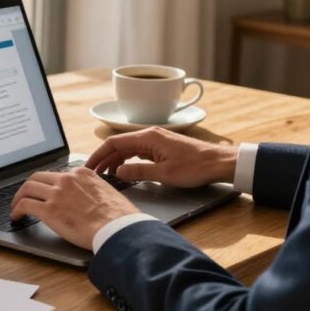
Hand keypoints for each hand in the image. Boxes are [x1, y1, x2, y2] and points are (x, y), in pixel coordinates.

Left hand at [9, 167, 138, 249]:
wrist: (118, 228)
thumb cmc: (118, 217)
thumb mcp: (106, 192)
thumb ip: (90, 190)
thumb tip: (84, 199)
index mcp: (82, 173)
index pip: (56, 174)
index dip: (45, 183)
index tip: (42, 190)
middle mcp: (67, 179)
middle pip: (37, 177)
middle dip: (28, 187)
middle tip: (23, 196)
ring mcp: (56, 193)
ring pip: (27, 188)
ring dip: (18, 198)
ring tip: (16, 207)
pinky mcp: (49, 210)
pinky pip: (25, 205)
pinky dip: (16, 209)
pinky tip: (16, 216)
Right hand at [86, 127, 238, 187]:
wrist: (220, 163)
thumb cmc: (196, 167)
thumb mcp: (165, 174)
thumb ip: (138, 172)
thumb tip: (118, 172)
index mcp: (148, 137)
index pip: (114, 143)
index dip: (99, 155)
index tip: (89, 166)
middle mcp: (150, 135)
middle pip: (119, 145)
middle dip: (104, 158)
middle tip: (93, 173)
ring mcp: (156, 141)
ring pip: (128, 149)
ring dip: (115, 160)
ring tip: (106, 174)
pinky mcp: (162, 148)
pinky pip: (138, 152)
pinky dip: (128, 161)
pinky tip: (125, 171)